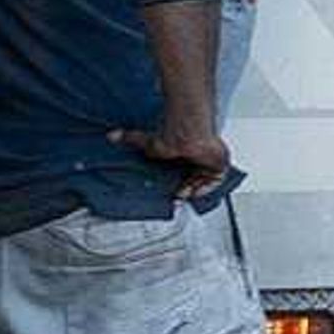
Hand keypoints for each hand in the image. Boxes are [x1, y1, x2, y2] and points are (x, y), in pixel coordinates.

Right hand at [112, 115, 230, 200]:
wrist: (188, 136)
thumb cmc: (173, 136)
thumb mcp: (150, 145)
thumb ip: (131, 139)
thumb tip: (112, 135)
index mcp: (187, 154)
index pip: (185, 175)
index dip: (181, 187)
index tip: (173, 196)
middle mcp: (200, 157)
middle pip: (197, 179)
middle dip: (187, 190)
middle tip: (178, 197)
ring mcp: (212, 159)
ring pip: (207, 180)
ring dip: (197, 190)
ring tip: (186, 195)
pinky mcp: (221, 162)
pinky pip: (218, 179)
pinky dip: (209, 187)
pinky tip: (197, 191)